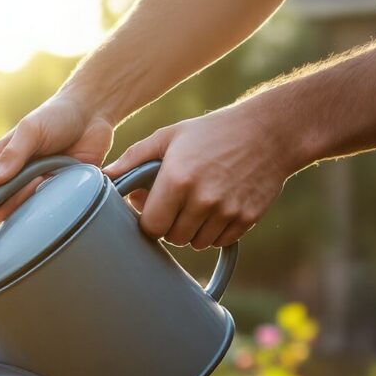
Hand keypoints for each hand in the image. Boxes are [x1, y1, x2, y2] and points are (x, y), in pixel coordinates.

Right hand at [0, 94, 115, 220]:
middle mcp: (19, 177)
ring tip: (49, 179)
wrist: (93, 112)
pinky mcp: (62, 189)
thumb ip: (11, 156)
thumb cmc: (55, 116)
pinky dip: (57, 202)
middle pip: (8, 205)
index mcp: (3, 162)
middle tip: (35, 182)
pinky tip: (63, 187)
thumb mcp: (30, 131)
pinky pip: (55, 206)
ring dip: (37, 202)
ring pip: (31, 210)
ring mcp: (41, 185)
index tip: (9, 190)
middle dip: (18, 200)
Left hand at [104, 99, 297, 249]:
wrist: (271, 131)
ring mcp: (227, 211)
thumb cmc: (213, 131)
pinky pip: (220, 240)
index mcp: (177, 179)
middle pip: (172, 237)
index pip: (150, 226)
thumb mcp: (169, 136)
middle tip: (175, 205)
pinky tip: (217, 207)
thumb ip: (134, 157)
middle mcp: (202, 199)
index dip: (148, 220)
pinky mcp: (247, 218)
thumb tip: (104, 175)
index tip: (151, 209)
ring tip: (197, 204)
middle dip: (169, 225)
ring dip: (192, 230)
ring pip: (196, 243)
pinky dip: (215, 231)